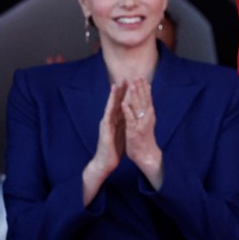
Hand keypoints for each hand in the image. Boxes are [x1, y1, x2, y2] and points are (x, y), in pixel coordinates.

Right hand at [83, 82, 126, 204]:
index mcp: (117, 120)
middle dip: (121, 91)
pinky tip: (112, 104)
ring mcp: (106, 125)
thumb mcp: (122, 132)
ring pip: (111, 108)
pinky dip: (111, 111)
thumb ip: (125, 122)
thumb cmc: (114, 148)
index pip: (122, 104)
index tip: (133, 83)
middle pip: (116, 103)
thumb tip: (132, 114)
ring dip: (113, 97)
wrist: (105, 162)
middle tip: (125, 77)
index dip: (127, 94)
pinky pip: (108, 120)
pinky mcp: (105, 132)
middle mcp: (110, 120)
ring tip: (116, 85)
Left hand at [122, 78, 163, 189]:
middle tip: (138, 76)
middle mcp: (146, 118)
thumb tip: (146, 103)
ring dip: (135, 96)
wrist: (146, 156)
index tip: (141, 78)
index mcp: (148, 116)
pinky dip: (127, 111)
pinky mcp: (134, 131)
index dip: (144, 88)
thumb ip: (145, 113)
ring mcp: (140, 124)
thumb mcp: (145, 124)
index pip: (146, 99)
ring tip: (132, 85)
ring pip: (137, 108)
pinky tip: (123, 103)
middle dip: (140, 88)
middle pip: (143, 100)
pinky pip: (130, 120)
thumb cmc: (144, 140)